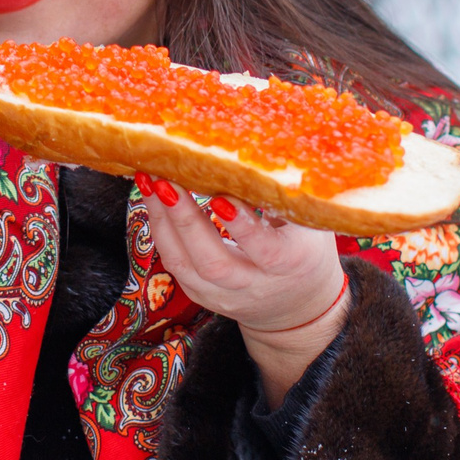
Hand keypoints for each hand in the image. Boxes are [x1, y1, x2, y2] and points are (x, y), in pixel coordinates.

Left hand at [134, 175, 347, 407]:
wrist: (298, 305)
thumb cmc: (305, 249)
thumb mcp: (310, 223)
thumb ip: (286, 197)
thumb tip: (259, 155)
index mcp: (290, 263)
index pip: (264, 250)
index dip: (242, 226)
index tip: (220, 197)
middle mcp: (255, 285)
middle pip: (214, 262)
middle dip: (185, 219)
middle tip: (166, 180)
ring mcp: (225, 295)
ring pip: (186, 266)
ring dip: (163, 222)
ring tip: (149, 183)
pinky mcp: (202, 296)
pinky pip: (175, 266)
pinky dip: (161, 233)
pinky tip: (152, 201)